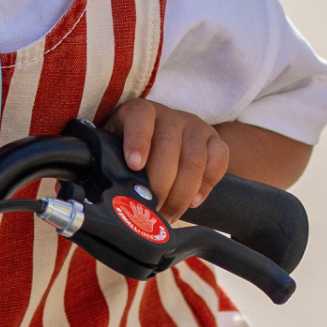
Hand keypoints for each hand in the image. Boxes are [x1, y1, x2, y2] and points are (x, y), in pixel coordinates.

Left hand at [109, 98, 229, 216]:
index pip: (140, 117)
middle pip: (169, 146)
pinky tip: (193, 202)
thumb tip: (107, 194)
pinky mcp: (214, 140)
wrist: (160, 141)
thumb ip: (112, 163)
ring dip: (181, 194)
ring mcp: (194, 127)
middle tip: (151, 210)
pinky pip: (219, 161)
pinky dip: (207, 185)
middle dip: (160, 184)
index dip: (138, 141)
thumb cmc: (130, 151)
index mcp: (139, 112)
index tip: (134, 166)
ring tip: (169, 215)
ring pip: (195, 159)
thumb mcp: (114, 150)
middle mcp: (169, 115)